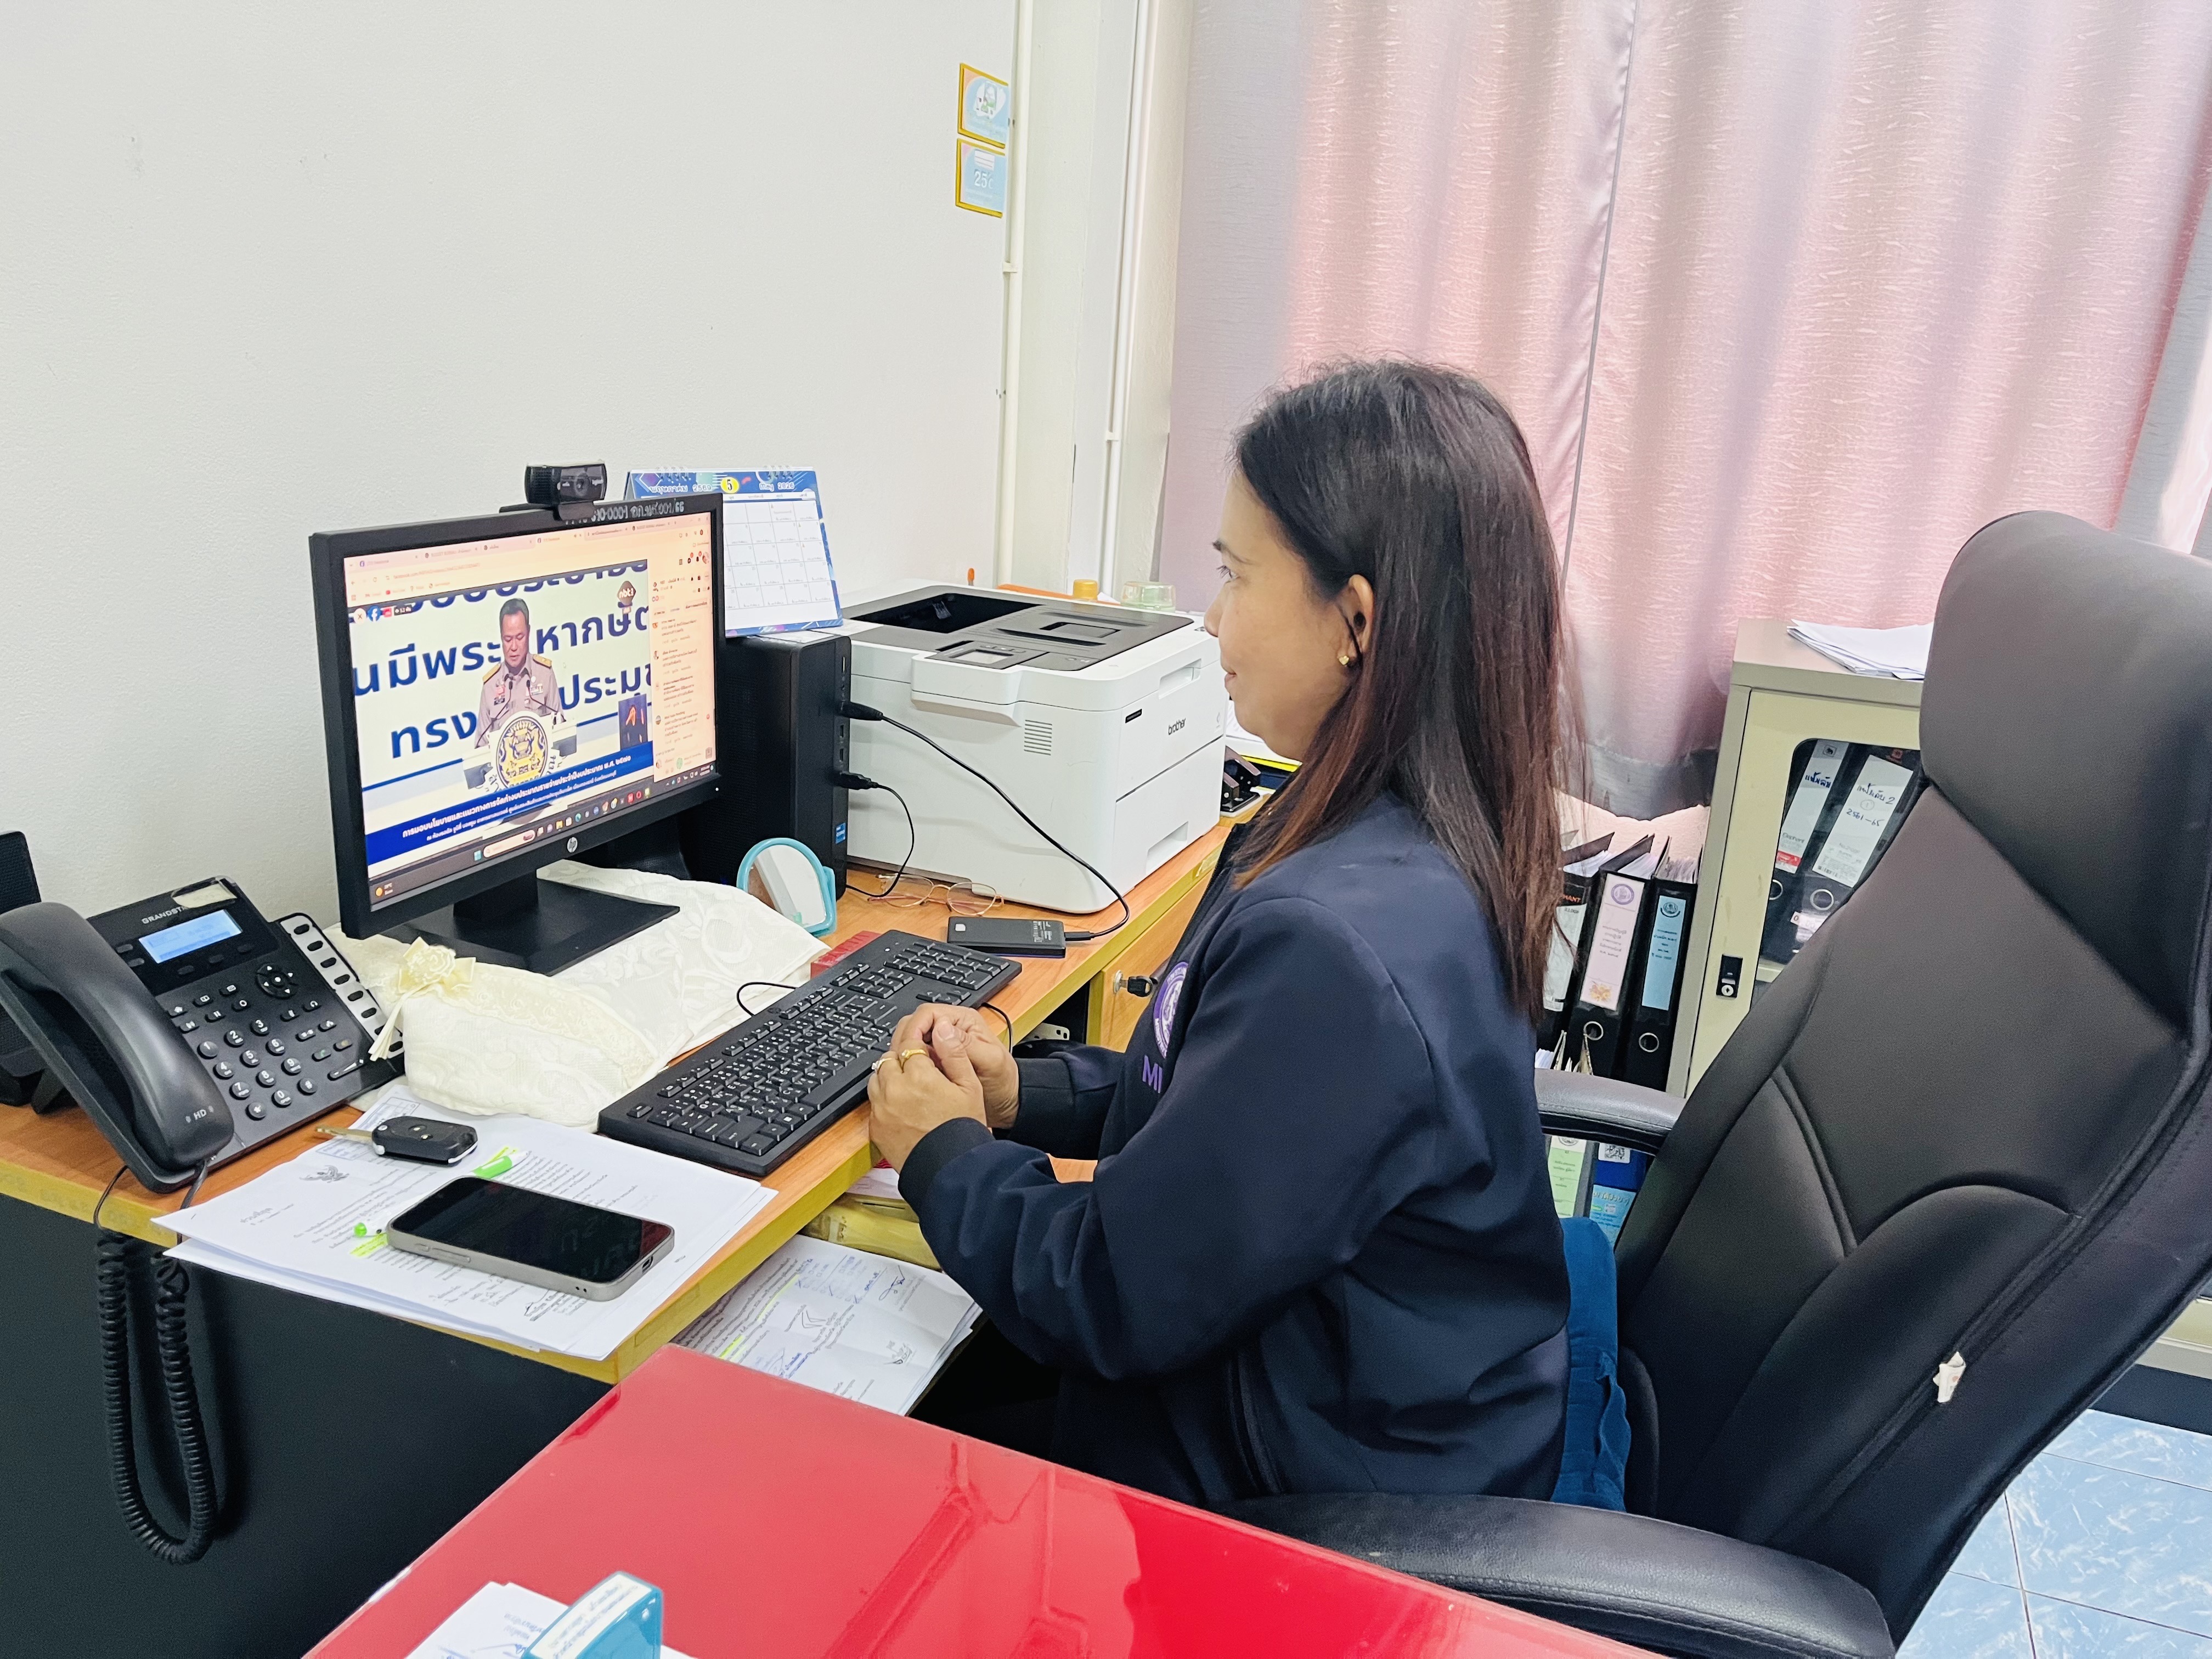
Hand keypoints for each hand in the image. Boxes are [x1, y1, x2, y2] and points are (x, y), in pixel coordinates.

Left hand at [867, 1008, 988, 1169]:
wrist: (950, 1169)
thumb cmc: (963, 1129)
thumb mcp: (970, 1086)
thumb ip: (954, 1054)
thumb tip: (943, 1030)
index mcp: (919, 1076)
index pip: (910, 1044)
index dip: (919, 1046)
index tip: (926, 1053)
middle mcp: (894, 1090)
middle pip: (888, 1058)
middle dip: (901, 1060)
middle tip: (918, 1070)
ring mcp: (882, 1110)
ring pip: (876, 1078)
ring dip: (888, 1077)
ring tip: (908, 1087)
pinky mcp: (875, 1128)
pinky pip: (873, 1104)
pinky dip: (883, 1100)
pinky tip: (900, 1108)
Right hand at [905, 1004, 1019, 1128]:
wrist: (1006, 1102)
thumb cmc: (1003, 1080)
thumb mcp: (990, 1060)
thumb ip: (966, 1044)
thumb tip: (942, 1028)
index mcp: (963, 1021)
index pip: (928, 1013)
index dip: (915, 1027)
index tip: (909, 1046)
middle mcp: (950, 1029)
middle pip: (916, 1024)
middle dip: (907, 1040)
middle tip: (904, 1061)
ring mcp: (941, 1046)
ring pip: (912, 1040)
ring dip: (907, 1053)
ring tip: (907, 1070)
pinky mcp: (936, 1061)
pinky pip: (917, 1057)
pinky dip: (911, 1064)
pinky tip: (912, 1076)